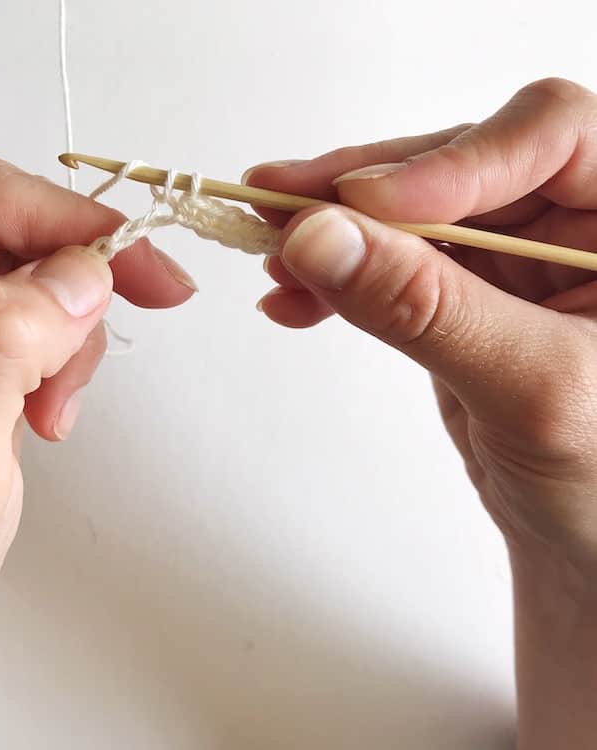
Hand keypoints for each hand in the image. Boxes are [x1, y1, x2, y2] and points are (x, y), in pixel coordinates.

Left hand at [0, 158, 194, 711]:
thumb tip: (77, 275)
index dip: (75, 224)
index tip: (147, 272)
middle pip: (16, 231)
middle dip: (82, 285)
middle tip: (123, 335)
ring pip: (35, 275)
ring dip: (72, 334)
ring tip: (55, 411)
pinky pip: (35, 318)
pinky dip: (64, 358)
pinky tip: (46, 411)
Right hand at [245, 78, 596, 748]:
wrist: (585, 537)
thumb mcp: (529, 388)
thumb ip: (425, 308)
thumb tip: (322, 238)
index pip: (549, 136)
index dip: (451, 160)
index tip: (361, 206)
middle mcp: (574, 220)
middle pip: (456, 163)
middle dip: (360, 194)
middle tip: (278, 208)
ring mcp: (512, 254)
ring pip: (407, 213)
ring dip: (333, 234)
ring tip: (271, 253)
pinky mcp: (462, 289)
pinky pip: (389, 263)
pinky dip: (337, 278)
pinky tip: (293, 297)